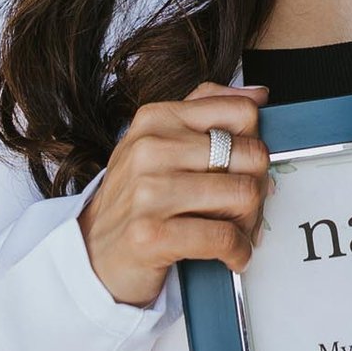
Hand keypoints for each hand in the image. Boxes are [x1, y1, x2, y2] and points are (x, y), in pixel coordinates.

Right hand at [79, 82, 270, 307]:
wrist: (92, 256)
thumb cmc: (135, 201)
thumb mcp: (157, 143)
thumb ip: (204, 110)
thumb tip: (258, 94)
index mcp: (156, 119)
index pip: (242, 112)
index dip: (255, 145)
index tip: (245, 169)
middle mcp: (151, 149)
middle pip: (252, 155)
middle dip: (259, 187)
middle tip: (244, 208)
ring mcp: (148, 191)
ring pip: (244, 194)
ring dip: (250, 222)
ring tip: (236, 231)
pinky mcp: (152, 234)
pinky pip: (224, 236)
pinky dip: (238, 251)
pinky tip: (231, 255)